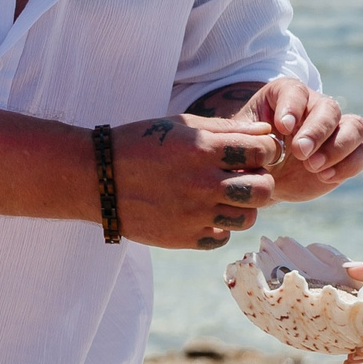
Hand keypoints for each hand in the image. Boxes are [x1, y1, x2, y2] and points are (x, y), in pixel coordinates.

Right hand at [108, 114, 281, 249]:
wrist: (95, 177)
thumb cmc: (139, 144)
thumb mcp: (179, 125)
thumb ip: (225, 129)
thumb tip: (266, 134)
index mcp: (201, 149)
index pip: (262, 151)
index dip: (266, 151)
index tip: (256, 152)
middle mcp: (201, 183)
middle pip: (263, 190)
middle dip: (261, 181)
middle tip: (245, 177)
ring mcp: (193, 214)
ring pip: (248, 218)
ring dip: (242, 206)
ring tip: (223, 197)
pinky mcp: (183, 238)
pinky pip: (222, 237)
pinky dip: (218, 226)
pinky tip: (202, 212)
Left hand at [231, 77, 362, 199]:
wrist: (264, 176)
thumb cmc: (249, 151)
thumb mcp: (240, 139)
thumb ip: (248, 136)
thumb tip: (266, 137)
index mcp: (286, 95)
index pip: (295, 91)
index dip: (292, 107)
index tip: (283, 127)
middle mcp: (315, 107)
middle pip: (329, 108)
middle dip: (317, 131)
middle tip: (300, 152)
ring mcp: (336, 130)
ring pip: (356, 126)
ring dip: (338, 147)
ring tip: (313, 167)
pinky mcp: (349, 154)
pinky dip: (348, 165)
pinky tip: (324, 177)